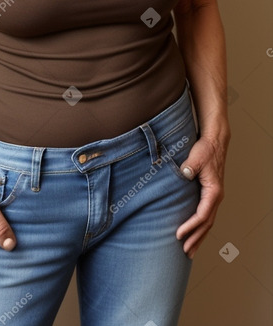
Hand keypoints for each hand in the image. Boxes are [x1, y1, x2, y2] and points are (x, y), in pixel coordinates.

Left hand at [176, 133, 229, 258]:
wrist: (215, 142)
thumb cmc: (205, 149)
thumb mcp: (197, 157)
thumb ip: (190, 166)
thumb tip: (184, 173)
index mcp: (214, 191)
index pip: (202, 215)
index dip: (190, 226)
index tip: (178, 234)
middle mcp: (216, 197)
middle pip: (207, 224)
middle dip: (196, 239)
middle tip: (185, 252)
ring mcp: (214, 197)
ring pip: (208, 222)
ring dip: (199, 237)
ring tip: (190, 250)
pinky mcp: (210, 195)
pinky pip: (206, 215)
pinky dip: (200, 227)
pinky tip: (194, 233)